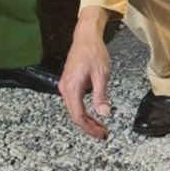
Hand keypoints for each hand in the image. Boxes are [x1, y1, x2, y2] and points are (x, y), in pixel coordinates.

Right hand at [59, 13, 111, 139]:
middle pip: (75, 116)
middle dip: (89, 127)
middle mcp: (65, 88)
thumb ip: (101, 95)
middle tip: (103, 134)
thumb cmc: (93, 52)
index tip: (102, 134)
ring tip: (100, 127)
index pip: (78, 116)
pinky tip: (94, 114)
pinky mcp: (69, 84)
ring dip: (87, 120)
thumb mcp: (101, 74)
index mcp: (72, 87)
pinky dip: (84, 111)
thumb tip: (104, 113)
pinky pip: (75, 103)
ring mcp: (65, 86)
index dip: (90, 128)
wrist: (85, 36)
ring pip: (75, 110)